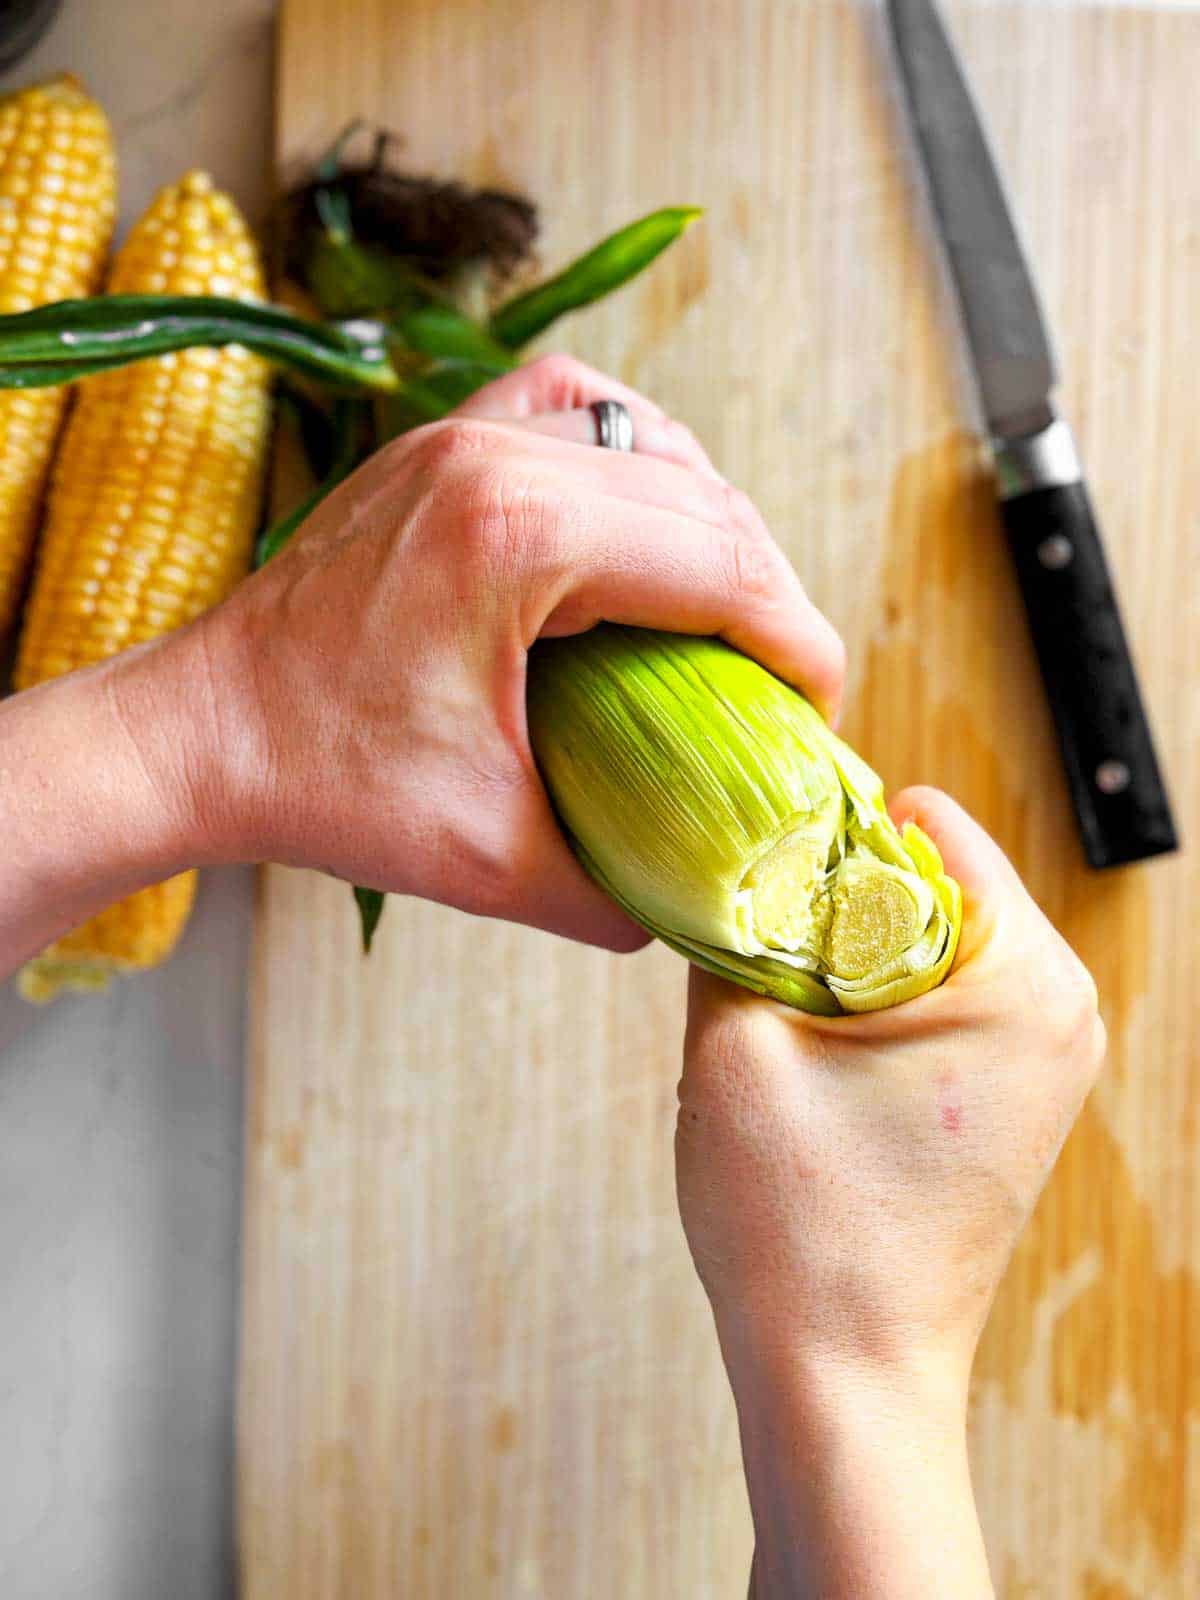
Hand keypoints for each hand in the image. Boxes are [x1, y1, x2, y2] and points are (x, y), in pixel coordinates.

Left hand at [179, 354, 844, 948]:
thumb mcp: (487, 858)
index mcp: (518, 536)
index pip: (724, 565)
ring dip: (709, 517)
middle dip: (767, 590)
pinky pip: (570, 407)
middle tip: (782, 678)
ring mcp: (458, 434)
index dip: (800, 639)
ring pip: (649, 439)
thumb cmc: (319, 786)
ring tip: (724, 607)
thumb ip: (614, 891)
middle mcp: (495, 456)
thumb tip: (699, 905)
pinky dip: (630, 452)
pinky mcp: (436, 445)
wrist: (198, 735)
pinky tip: (640, 512)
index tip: (819, 706)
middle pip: (704, 498)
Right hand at [676, 788, 1104, 1596]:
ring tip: (790, 1032)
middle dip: (835, 902)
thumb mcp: (735, 1043)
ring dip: (844, 959)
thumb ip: (734, 921)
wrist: (845, 1378)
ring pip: (922, 938)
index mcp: (1024, 977)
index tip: (763, 872)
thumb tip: (730, 858)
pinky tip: (818, 1064)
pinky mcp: (1014, 1094)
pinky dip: (869, 1004)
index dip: (826, 832)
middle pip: (929, 878)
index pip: (926, 823)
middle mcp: (1061, 1007)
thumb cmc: (806, 1237)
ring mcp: (1046, 1055)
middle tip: (765, 966)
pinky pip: (936, 996)